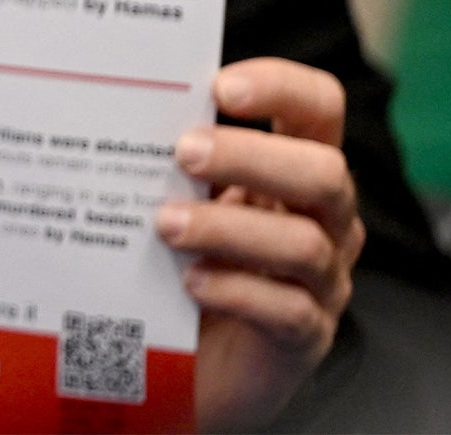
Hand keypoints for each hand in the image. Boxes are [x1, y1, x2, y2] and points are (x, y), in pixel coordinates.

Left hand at [156, 58, 364, 432]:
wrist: (189, 364)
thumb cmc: (186, 267)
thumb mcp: (187, 203)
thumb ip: (179, 166)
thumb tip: (124, 115)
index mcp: (297, 172)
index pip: (319, 109)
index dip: (283, 88)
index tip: (222, 86)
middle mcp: (326, 221)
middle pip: (324, 172)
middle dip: (251, 156)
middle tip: (184, 151)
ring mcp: (322, 282)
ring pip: (303, 243)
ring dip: (228, 226)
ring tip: (167, 224)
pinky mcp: (303, 338)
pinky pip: (287, 311)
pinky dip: (237, 291)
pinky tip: (192, 283)